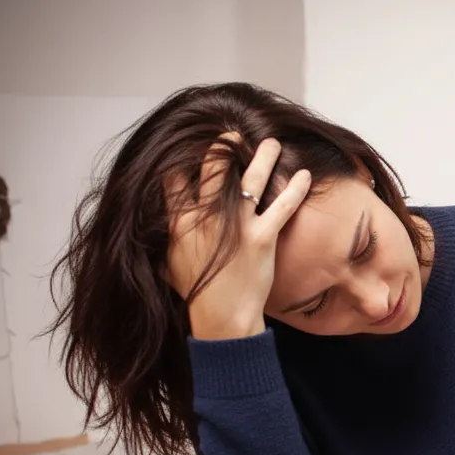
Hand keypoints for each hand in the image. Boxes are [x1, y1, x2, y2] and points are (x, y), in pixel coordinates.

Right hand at [165, 133, 311, 339]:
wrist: (222, 319)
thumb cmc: (196, 295)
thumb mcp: (167, 264)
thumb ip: (163, 241)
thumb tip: (149, 230)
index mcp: (179, 221)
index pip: (177, 178)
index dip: (184, 160)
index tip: (193, 148)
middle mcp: (207, 217)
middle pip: (214, 168)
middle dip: (223, 147)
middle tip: (232, 136)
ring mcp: (236, 224)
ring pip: (251, 179)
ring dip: (263, 157)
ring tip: (271, 142)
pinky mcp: (262, 236)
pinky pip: (282, 205)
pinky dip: (296, 189)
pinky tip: (306, 174)